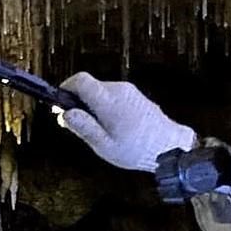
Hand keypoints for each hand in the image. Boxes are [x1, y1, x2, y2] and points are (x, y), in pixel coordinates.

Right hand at [53, 73, 197, 170]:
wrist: (170, 146)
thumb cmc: (137, 150)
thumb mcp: (104, 145)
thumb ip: (83, 127)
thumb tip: (64, 113)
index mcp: (109, 101)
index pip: (81, 80)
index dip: (66, 87)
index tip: (60, 102)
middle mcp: (119, 90)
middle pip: (89, 87)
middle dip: (79, 102)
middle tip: (78, 125)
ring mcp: (129, 91)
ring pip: (100, 92)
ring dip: (93, 107)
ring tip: (99, 131)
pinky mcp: (135, 95)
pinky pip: (112, 96)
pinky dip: (105, 107)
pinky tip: (112, 128)